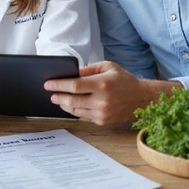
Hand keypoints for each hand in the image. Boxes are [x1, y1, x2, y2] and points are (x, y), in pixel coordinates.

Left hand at [44, 61, 180, 124]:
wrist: (141, 98)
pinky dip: (74, 110)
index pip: (74, 86)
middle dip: (58, 96)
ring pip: (75, 110)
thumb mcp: (107, 67)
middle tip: (50, 93)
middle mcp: (102, 101)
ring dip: (63, 105)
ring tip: (57, 98)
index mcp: (102, 84)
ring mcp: (102, 113)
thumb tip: (70, 73)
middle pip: (71, 100)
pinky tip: (69, 105)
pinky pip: (82, 116)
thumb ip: (88, 70)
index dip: (58, 85)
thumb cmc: (123, 80)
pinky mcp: (102, 121)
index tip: (47, 84)